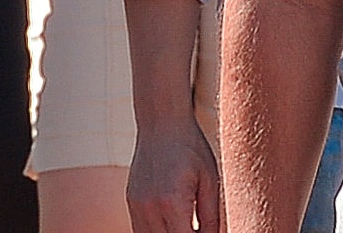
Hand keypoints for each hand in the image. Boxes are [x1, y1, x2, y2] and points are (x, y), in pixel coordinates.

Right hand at [129, 112, 223, 232]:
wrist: (162, 121)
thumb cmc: (191, 147)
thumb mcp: (210, 180)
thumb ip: (211, 218)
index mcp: (172, 202)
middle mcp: (149, 208)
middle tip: (198, 229)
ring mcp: (136, 206)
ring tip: (186, 226)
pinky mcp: (131, 202)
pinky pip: (141, 230)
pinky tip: (173, 226)